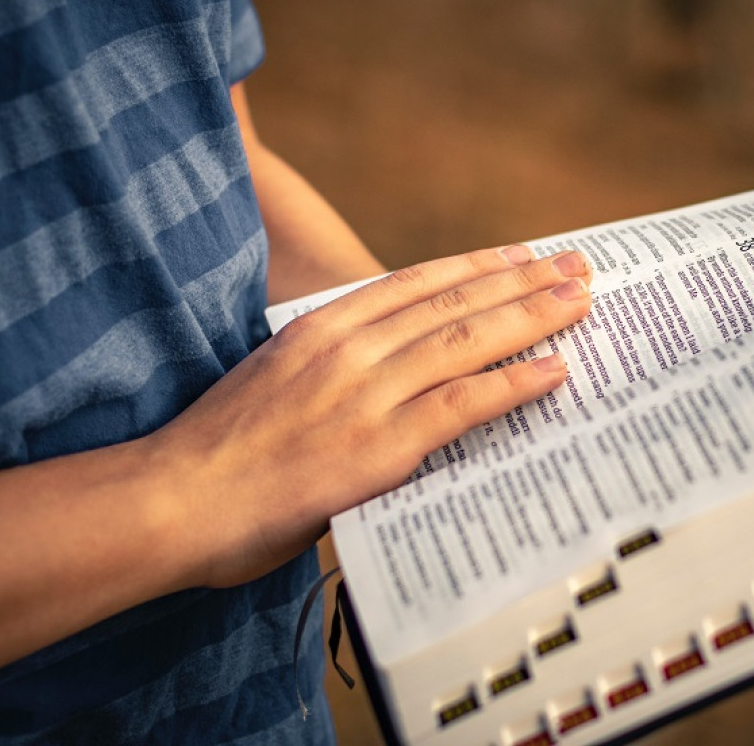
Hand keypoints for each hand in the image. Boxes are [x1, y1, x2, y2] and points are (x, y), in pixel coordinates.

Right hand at [151, 244, 591, 588]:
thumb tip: (385, 376)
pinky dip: (516, 382)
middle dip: (522, 280)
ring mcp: (367, 392)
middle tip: (576, 266)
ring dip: (534, 317)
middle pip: (454, 300)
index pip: (414, 283)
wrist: (171, 499)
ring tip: (582, 301)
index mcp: (321, 327)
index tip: (518, 254)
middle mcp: (349, 346)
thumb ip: (329, 370)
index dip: (475, 267)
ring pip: (468, 339)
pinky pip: (464, 403)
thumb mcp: (273, 382)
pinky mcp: (381, 445)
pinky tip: (556, 370)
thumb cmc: (216, 453)